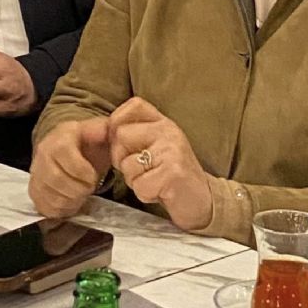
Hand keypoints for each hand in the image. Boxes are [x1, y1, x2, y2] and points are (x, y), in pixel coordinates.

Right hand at [29, 118, 111, 217]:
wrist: (70, 150)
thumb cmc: (90, 144)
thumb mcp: (102, 132)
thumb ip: (107, 131)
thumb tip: (112, 129)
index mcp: (61, 136)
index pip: (63, 152)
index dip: (81, 170)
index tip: (94, 177)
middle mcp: (43, 152)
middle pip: (56, 178)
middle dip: (78, 189)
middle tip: (90, 189)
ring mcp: (36, 172)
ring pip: (50, 195)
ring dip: (71, 201)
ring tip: (82, 195)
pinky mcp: (34, 190)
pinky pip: (43, 206)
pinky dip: (61, 210)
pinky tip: (72, 203)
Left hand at [108, 97, 212, 230]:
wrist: (204, 201)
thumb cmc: (172, 176)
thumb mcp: (158, 146)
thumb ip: (135, 134)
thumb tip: (103, 130)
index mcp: (163, 122)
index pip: (133, 106)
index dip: (118, 124)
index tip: (126, 144)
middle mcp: (169, 131)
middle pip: (121, 136)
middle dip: (122, 159)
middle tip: (143, 170)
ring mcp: (172, 151)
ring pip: (127, 164)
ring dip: (134, 180)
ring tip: (154, 181)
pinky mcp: (172, 173)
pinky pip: (139, 185)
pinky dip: (145, 194)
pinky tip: (160, 192)